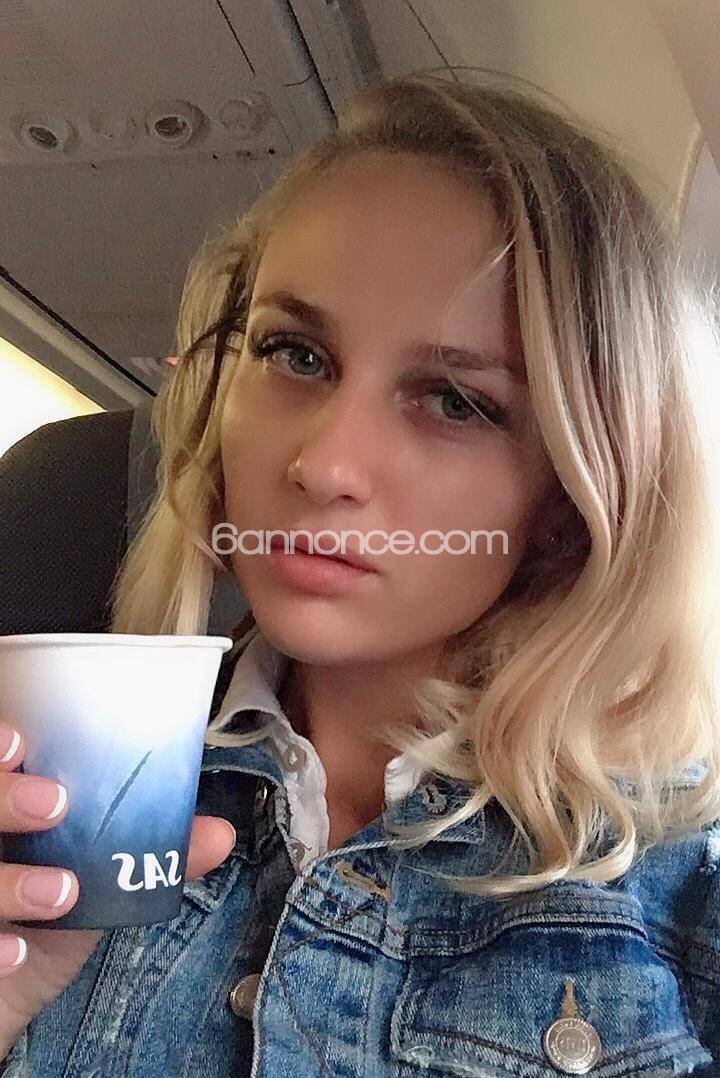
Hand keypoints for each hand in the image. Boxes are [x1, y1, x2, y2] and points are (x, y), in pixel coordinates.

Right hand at [0, 723, 234, 1054]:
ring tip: (62, 891)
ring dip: (10, 878)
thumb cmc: (44, 916)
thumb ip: (152, 854)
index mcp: (5, 802)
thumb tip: (221, 833)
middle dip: (5, 795)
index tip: (23, 741)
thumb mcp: (98, 881)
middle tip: (55, 803)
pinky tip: (16, 953)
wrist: (4, 991)